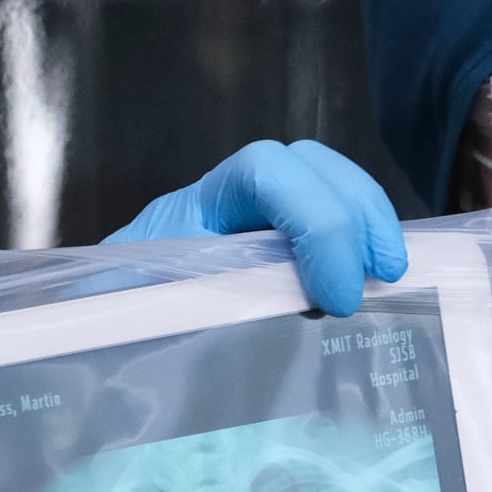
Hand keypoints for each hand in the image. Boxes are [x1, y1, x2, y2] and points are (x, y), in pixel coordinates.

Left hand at [106, 140, 409, 315]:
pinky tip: (378, 283)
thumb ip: (159, 306)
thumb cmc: (112, 322)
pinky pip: (334, 227)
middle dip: (355, 212)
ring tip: (391, 276)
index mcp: (189, 211)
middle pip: (307, 165)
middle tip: (384, 274)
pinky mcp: (284, 254)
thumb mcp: (125, 315)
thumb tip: (209, 313)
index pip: (264, 172)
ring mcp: (260, 223)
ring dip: (369, 224)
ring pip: (328, 186)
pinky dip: (363, 248)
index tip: (336, 297)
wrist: (100, 326)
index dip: (314, 221)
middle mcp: (229, 204)